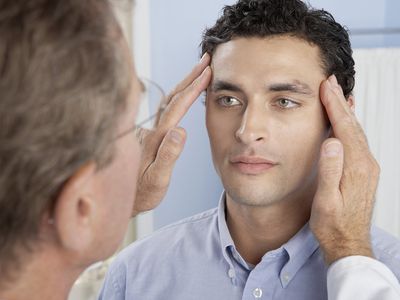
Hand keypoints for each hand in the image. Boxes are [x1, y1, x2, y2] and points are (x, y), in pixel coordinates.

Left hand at [132, 54, 211, 216]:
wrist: (120, 199)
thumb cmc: (141, 193)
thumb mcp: (157, 179)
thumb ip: (169, 155)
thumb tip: (181, 129)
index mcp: (157, 138)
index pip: (177, 107)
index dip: (193, 88)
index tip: (207, 72)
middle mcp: (151, 130)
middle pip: (172, 96)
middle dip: (190, 76)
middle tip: (206, 60)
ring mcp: (148, 131)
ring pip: (167, 100)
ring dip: (183, 83)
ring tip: (198, 71)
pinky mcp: (147, 135)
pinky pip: (164, 110)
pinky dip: (177, 96)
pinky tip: (182, 95)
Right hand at [309, 75, 379, 264]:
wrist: (348, 242)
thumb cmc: (332, 224)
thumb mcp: (326, 201)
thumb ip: (330, 170)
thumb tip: (331, 142)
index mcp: (355, 168)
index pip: (343, 128)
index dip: (334, 106)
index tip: (326, 86)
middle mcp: (365, 164)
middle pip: (352, 125)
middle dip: (340, 102)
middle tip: (330, 82)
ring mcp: (367, 167)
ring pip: (356, 132)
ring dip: (346, 111)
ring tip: (339, 95)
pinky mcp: (364, 172)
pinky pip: (358, 141)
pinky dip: (351, 125)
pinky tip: (348, 121)